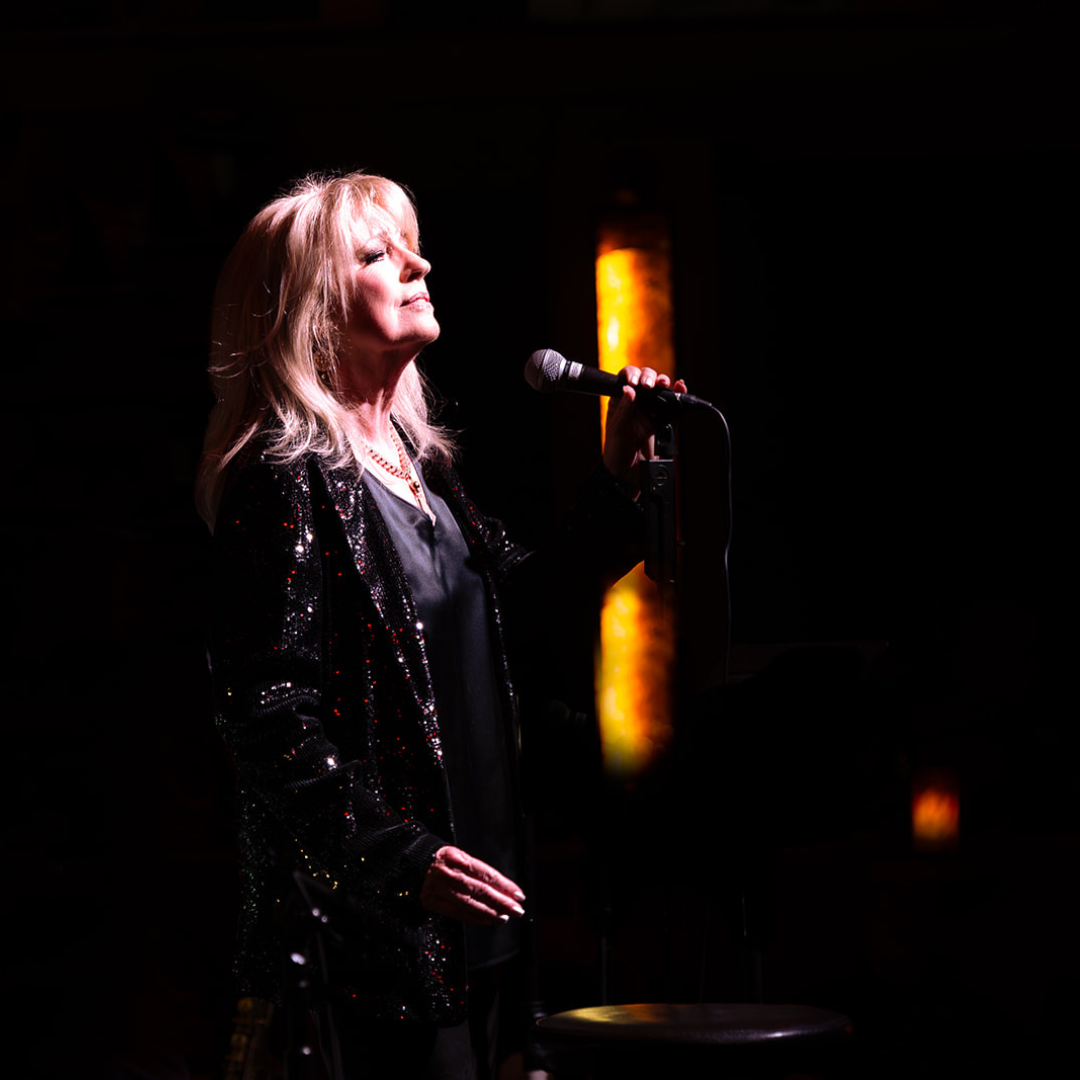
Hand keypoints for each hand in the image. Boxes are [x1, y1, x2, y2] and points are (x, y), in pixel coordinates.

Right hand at [419, 845, 526, 925]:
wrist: (409, 862)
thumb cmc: (438, 859)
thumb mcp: (456, 856)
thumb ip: (475, 869)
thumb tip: (501, 887)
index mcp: (456, 857)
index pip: (485, 873)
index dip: (504, 885)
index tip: (518, 894)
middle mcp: (447, 873)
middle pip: (480, 889)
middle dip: (501, 901)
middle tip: (517, 909)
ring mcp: (438, 888)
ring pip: (469, 903)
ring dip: (490, 912)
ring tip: (504, 917)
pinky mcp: (431, 901)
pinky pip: (456, 912)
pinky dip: (473, 917)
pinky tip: (486, 920)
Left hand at [602, 365, 687, 493]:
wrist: (628, 474)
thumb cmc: (616, 452)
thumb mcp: (617, 429)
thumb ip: (624, 409)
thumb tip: (629, 390)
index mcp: (621, 402)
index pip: (626, 380)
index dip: (632, 375)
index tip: (635, 382)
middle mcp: (637, 405)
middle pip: (646, 381)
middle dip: (650, 377)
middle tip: (649, 385)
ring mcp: (651, 413)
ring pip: (660, 391)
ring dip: (664, 383)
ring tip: (664, 385)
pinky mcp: (663, 423)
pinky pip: (673, 407)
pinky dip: (678, 396)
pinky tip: (680, 388)